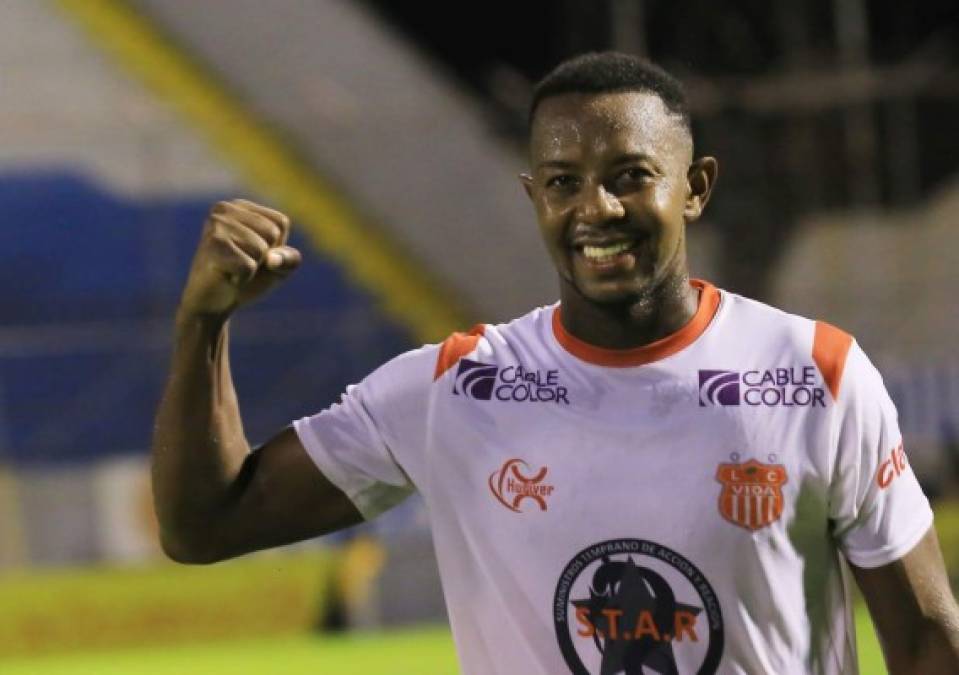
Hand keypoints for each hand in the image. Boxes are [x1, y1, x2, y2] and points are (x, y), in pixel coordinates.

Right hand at [178, 199, 301, 318]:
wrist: (211, 303)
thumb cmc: (245, 279)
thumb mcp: (278, 266)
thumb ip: (289, 258)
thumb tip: (272, 259)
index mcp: (240, 206)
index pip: (281, 223)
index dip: (275, 247)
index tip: (251, 254)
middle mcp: (225, 209)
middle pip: (272, 234)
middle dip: (262, 258)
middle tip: (239, 264)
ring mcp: (216, 225)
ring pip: (261, 250)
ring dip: (251, 269)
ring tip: (231, 269)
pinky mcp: (212, 245)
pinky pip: (248, 267)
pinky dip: (242, 279)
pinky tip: (225, 277)